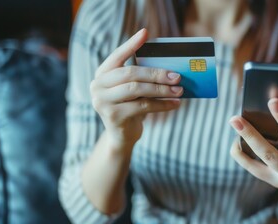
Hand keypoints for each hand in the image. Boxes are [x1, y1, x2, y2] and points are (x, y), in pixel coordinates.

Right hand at [90, 29, 182, 146]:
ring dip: (162, 90)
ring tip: (179, 91)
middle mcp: (97, 85)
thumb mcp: (134, 89)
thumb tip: (170, 66)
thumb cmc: (131, 107)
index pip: (117, 55)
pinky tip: (174, 104)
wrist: (122, 136)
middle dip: (157, 74)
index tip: (145, 33)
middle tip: (178, 77)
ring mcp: (102, 101)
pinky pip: (143, 107)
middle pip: (131, 73)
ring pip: (137, 90)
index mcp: (102, 74)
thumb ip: (142, 76)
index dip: (131, 44)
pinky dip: (162, 104)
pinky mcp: (113, 116)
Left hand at [229, 98, 277, 190]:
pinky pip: (252, 168)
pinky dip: (241, 154)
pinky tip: (235, 138)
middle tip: (237, 117)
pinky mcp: (272, 180)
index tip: (273, 100)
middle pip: (270, 153)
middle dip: (253, 134)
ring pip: (259, 160)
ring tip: (234, 122)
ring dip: (244, 141)